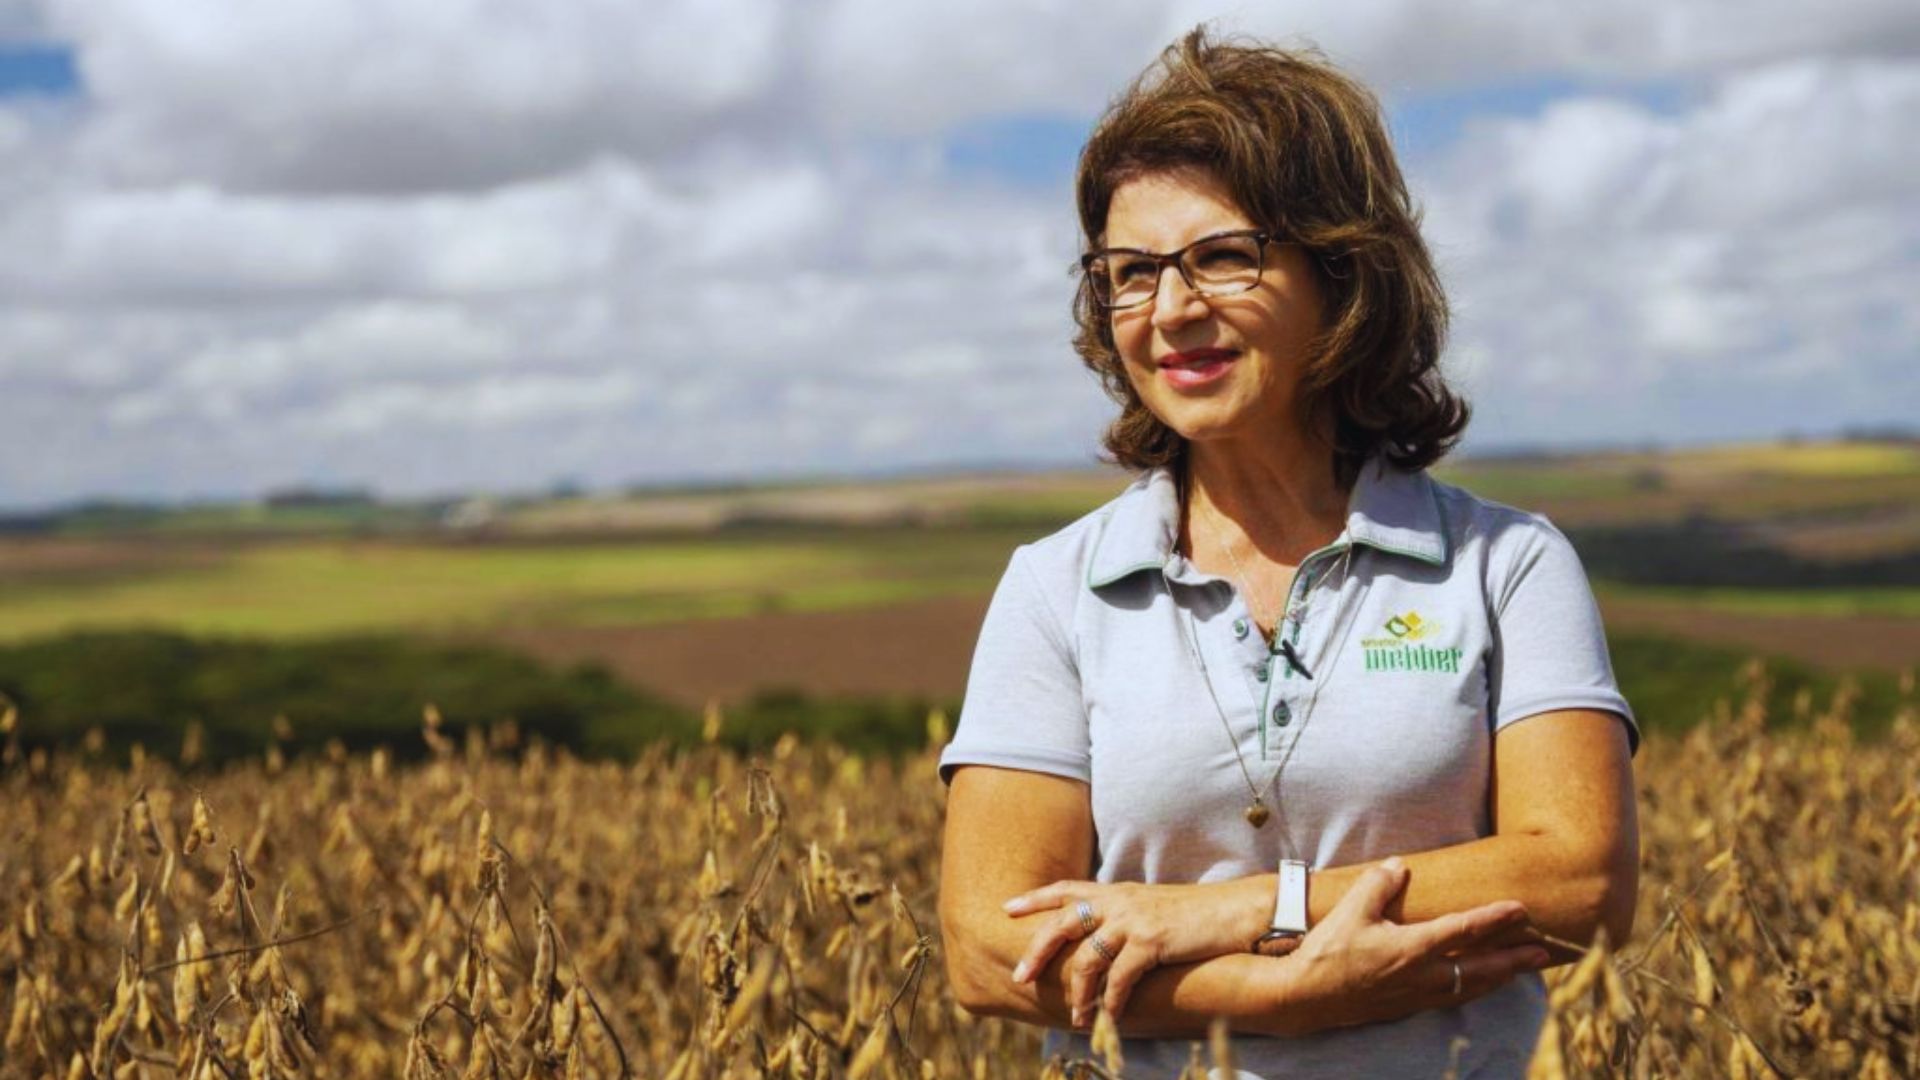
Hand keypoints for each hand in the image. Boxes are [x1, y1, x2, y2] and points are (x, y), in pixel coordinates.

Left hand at [1002, 877, 1264, 1026]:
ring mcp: (1134, 920)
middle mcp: (1120, 901)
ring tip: (1075, 1015)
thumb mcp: (1154, 906)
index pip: (1067, 888)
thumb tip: (1104, 938)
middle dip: (1038, 950)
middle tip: (1021, 976)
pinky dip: (1111, 1001)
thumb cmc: (1198, 914)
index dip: (1036, 898)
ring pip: (1088, 957)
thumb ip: (1126, 916)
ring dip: (1078, 991)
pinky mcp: (1152, 941)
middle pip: (1063, 922)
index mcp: (1118, 891)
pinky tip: (1108, 1017)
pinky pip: (1120, 978)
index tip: (1006, 907)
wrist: (1236, 910)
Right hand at [1271, 857, 1549, 1033]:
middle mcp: (1422, 976)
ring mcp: (1416, 995)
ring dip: (1499, 978)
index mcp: (1413, 949)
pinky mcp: (1406, 1006)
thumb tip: (1400, 866)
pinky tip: (1477, 986)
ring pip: (1470, 988)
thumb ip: (1378, 884)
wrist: (1306, 997)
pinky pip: (1452, 998)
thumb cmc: (1328, 952)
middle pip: (1481, 968)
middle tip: (1544, 953)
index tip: (1521, 910)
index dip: (1495, 919)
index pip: (1465, 931)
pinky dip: (1474, 990)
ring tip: (1521, 971)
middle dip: (1514, 959)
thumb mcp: (1350, 910)